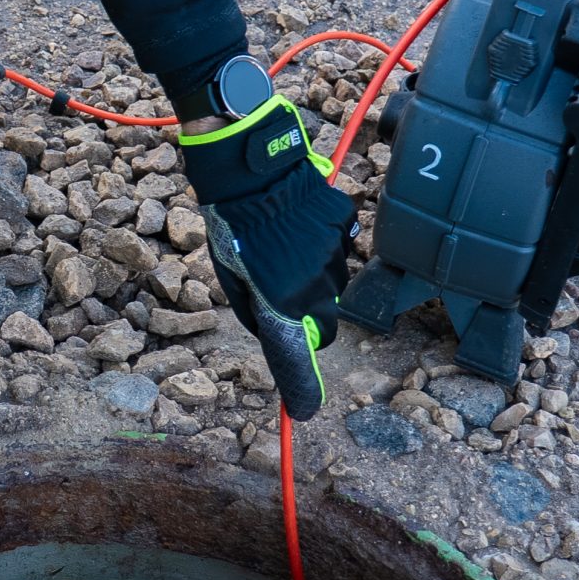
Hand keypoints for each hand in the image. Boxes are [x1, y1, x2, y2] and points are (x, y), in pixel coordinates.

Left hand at [176, 91, 355, 421]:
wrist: (250, 169)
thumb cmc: (232, 226)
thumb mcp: (233, 278)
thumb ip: (258, 312)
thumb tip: (277, 334)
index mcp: (281, 301)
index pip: (298, 357)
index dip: (303, 388)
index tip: (306, 410)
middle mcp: (314, 285)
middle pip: (327, 322)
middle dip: (313, 321)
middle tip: (289, 299)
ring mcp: (334, 255)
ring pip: (333, 284)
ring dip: (315, 278)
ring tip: (285, 247)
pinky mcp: (346, 228)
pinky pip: (342, 249)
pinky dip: (326, 247)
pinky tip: (302, 228)